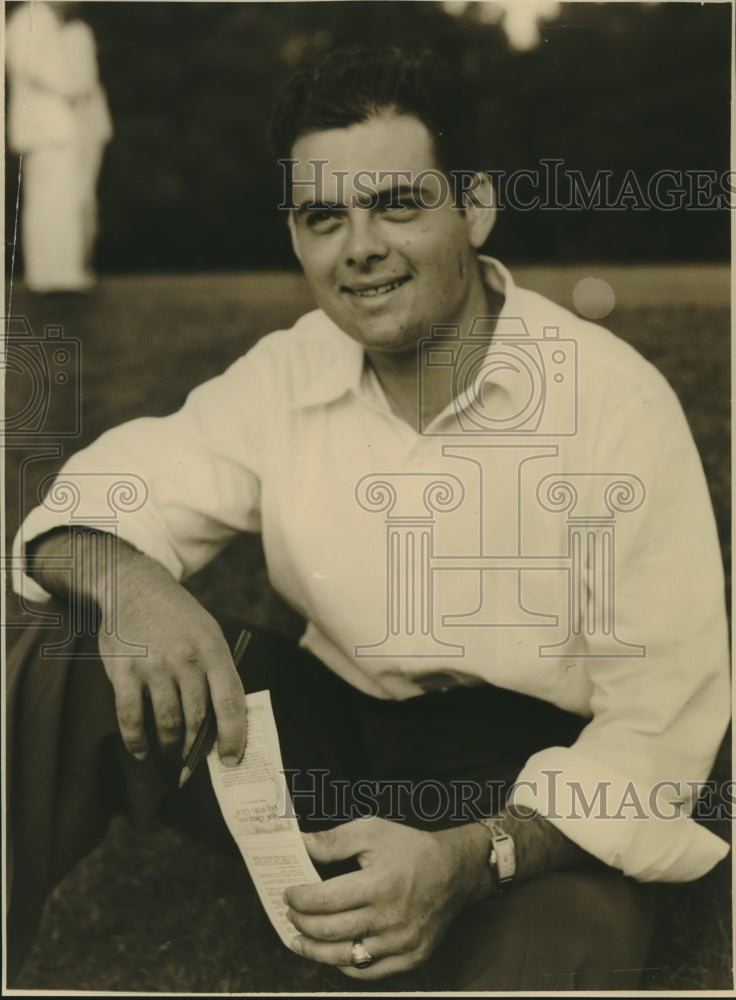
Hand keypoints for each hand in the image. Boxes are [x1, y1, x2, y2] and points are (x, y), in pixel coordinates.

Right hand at [95, 544, 245, 765]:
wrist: (134, 588)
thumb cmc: (177, 618)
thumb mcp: (208, 634)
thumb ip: (217, 673)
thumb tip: (225, 722)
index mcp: (213, 650)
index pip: (231, 702)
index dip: (233, 737)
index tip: (232, 759)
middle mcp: (185, 659)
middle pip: (197, 718)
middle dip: (197, 747)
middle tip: (194, 760)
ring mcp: (153, 666)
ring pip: (167, 723)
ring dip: (171, 746)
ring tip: (172, 753)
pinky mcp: (123, 672)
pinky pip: (131, 719)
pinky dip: (137, 742)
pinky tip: (143, 750)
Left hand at [285, 815, 491, 978]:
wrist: (455, 872)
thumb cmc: (411, 849)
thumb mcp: (373, 831)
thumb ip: (334, 840)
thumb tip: (300, 844)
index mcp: (380, 883)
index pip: (326, 900)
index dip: (300, 899)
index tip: (288, 893)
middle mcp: (391, 917)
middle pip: (331, 931)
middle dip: (302, 924)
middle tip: (290, 914)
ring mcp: (402, 942)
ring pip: (345, 957)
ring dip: (315, 950)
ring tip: (299, 940)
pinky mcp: (411, 957)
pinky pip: (368, 972)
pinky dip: (344, 965)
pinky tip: (331, 953)